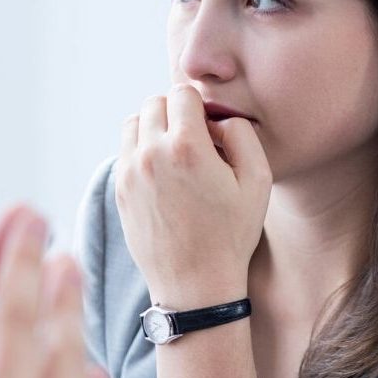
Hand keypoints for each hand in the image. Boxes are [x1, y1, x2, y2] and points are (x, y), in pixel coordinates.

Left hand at [115, 84, 271, 306]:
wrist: (194, 283)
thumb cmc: (231, 234)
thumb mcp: (257, 181)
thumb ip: (241, 134)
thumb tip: (218, 117)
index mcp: (186, 147)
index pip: (182, 93)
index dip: (200, 105)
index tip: (210, 128)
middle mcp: (151, 154)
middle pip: (155, 103)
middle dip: (176, 112)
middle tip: (195, 139)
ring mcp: (129, 172)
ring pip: (134, 122)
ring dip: (154, 127)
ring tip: (176, 153)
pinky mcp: (119, 189)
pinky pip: (126, 150)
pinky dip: (141, 149)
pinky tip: (163, 173)